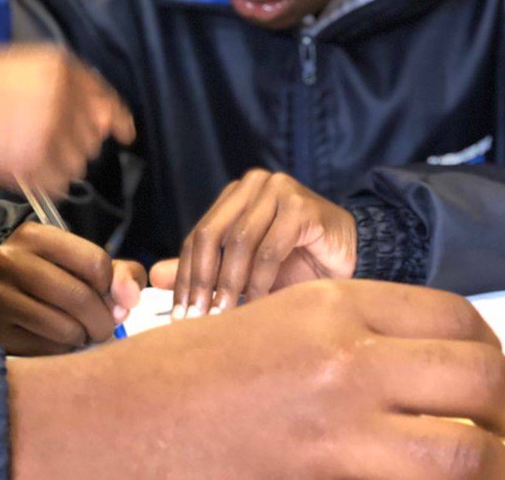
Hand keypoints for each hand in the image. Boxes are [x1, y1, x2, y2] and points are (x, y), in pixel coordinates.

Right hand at [0, 44, 135, 196]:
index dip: (116, 118)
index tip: (124, 132)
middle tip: (38, 136)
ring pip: (78, 162)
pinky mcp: (30, 164)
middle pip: (94, 135)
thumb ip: (71, 85)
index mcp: (60, 67)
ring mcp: (47, 133)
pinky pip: (57, 183)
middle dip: (74, 138)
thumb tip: (113, 119)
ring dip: (59, 161)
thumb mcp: (26, 66)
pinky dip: (43, 181)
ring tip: (23, 148)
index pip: (106, 99)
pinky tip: (18, 166)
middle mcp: (61, 98)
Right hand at [0, 222, 145, 354]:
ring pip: (63, 328)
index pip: (95, 262)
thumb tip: (130, 300)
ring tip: (81, 334)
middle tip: (105, 328)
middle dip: (103, 320)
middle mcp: (9, 260)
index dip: (112, 287)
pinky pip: (43, 350)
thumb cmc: (47, 278)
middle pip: (80, 297)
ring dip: (83, 338)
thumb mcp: (80, 263)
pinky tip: (57, 342)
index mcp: (35, 235)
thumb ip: (120, 273)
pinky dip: (60, 351)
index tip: (112, 299)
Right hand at [9, 280, 504, 479]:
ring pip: (464, 454)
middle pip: (477, 378)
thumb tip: (424, 359)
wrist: (109, 426)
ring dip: (495, 466)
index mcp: (333, 304)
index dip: (488, 350)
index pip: (455, 319)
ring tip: (497, 468)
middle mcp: (348, 361)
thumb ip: (350, 330)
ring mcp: (339, 433)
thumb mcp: (273, 318)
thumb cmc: (182, 370)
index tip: (491, 373)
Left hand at [151, 168, 356, 317]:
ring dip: (230, 284)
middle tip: (198, 319)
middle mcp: (254, 185)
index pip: (198, 236)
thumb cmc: (298, 262)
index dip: (186, 276)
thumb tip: (155, 277)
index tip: (181, 316)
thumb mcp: (245, 270)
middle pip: (212, 234)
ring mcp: (279, 190)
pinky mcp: (302, 205)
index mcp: (236, 195)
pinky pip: (270, 249)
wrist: (349, 255)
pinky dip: (261, 281)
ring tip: (226, 316)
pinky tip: (259, 305)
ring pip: (240, 242)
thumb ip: (205, 269)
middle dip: (202, 281)